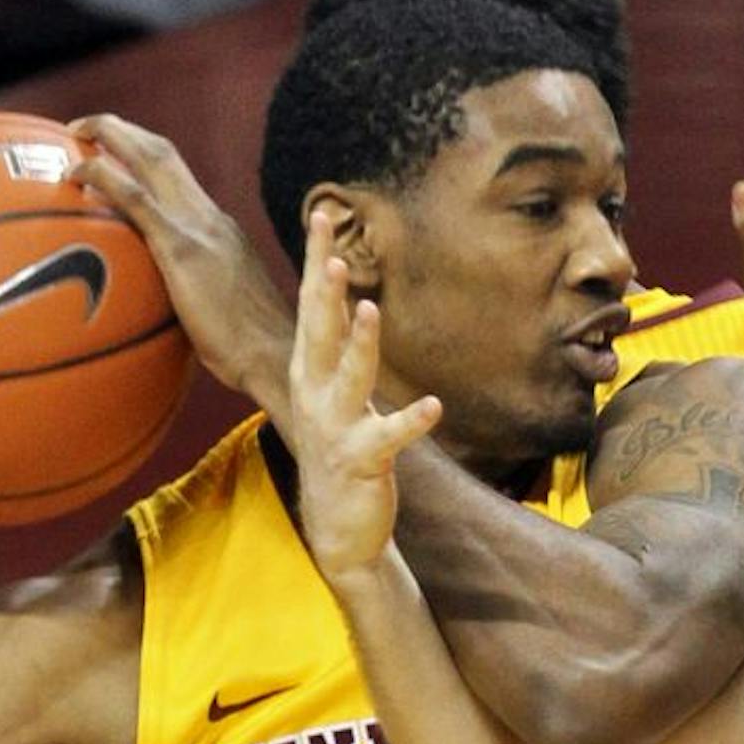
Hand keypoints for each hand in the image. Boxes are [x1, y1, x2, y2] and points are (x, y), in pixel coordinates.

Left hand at [67, 115, 293, 413]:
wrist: (276, 357)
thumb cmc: (251, 353)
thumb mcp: (221, 312)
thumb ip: (194, 298)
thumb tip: (165, 317)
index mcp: (221, 229)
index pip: (180, 178)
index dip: (144, 154)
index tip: (113, 152)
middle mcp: (211, 216)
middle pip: (164, 152)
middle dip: (121, 130)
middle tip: (83, 128)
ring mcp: (199, 227)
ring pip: (152, 157)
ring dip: (110, 134)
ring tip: (73, 133)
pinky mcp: (182, 247)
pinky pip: (135, 198)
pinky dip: (103, 175)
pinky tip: (75, 172)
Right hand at [285, 215, 440, 580]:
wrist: (337, 528)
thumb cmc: (342, 451)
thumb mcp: (332, 394)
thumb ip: (335, 348)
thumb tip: (340, 298)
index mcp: (310, 372)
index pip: (310, 306)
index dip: (314, 260)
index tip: (319, 214)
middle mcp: (315, 394)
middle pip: (318, 333)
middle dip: (322, 292)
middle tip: (328, 252)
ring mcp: (335, 428)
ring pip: (348, 379)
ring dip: (359, 344)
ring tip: (369, 309)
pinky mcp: (363, 461)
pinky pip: (390, 437)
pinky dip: (411, 421)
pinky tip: (434, 407)